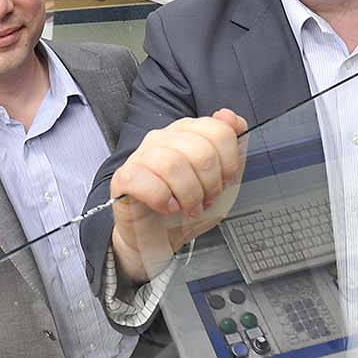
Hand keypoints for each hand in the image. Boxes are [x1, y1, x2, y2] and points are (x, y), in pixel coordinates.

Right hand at [109, 111, 248, 283]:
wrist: (156, 238)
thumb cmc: (184, 208)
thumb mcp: (220, 181)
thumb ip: (232, 150)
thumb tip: (232, 119)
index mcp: (187, 132)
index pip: (219, 130)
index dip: (229, 163)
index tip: (224, 181)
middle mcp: (163, 138)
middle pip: (201, 150)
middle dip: (210, 184)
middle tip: (205, 200)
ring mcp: (141, 155)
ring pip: (174, 164)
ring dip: (189, 195)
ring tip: (188, 207)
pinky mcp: (125, 177)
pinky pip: (149, 182)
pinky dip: (164, 200)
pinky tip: (167, 207)